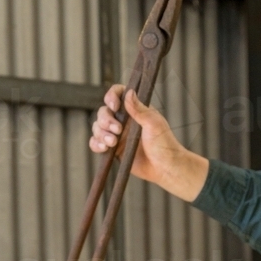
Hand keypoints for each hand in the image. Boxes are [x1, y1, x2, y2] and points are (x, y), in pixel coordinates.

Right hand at [89, 85, 208, 201]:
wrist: (164, 168)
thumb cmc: (164, 144)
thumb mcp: (154, 124)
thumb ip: (140, 109)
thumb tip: (129, 92)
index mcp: (135, 109)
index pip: (118, 94)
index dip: (111, 96)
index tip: (115, 107)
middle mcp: (124, 120)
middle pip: (104, 111)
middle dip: (106, 120)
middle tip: (118, 131)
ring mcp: (117, 135)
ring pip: (98, 127)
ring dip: (101, 133)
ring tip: (113, 143)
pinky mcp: (113, 149)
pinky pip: (96, 143)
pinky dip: (96, 144)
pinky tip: (104, 148)